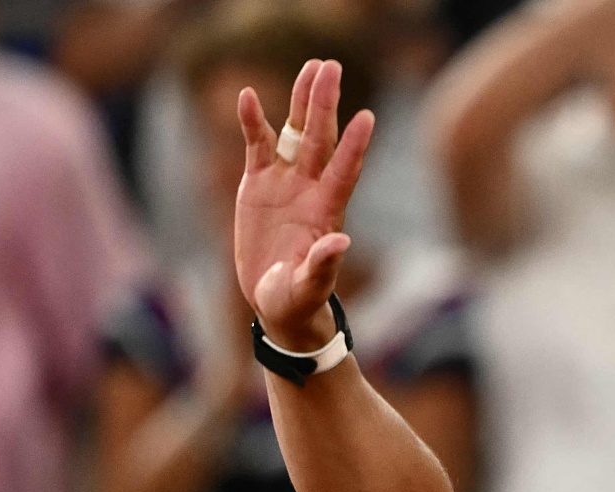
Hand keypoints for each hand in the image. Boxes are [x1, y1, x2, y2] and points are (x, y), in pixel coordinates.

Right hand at [233, 58, 374, 351]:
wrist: (277, 301)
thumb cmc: (298, 300)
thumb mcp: (308, 287)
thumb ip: (323, 265)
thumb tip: (341, 242)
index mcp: (327, 213)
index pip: (344, 171)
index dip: (354, 146)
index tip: (367, 117)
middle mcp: (310, 189)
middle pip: (321, 138)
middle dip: (325, 104)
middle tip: (330, 66)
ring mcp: (286, 183)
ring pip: (296, 133)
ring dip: (302, 102)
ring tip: (312, 67)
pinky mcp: (259, 183)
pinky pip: (258, 145)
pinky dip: (253, 122)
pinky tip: (247, 96)